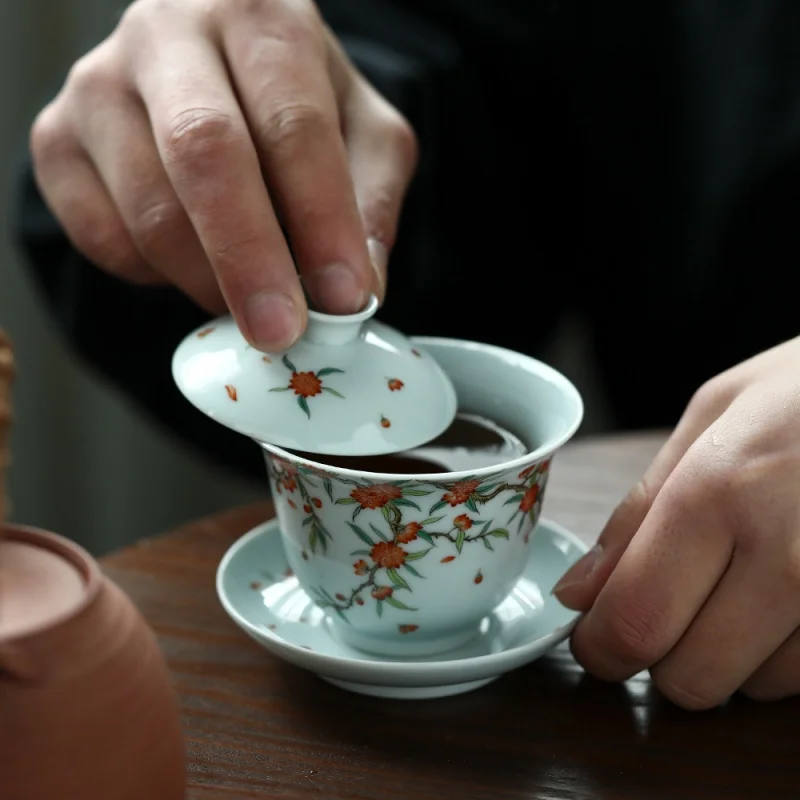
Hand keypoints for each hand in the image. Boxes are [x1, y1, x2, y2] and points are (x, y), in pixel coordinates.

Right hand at [30, 0, 416, 350]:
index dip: (321, 220)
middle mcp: (167, 34)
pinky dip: (158, 277)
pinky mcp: (58, 139)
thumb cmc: (298, 103)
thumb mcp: (365, 134)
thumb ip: (372, 203)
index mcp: (259, 17)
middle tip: (281, 332)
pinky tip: (195, 262)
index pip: (292, 124)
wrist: (215, 69)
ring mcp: (99, 85)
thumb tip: (356, 291)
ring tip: (254, 300)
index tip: (344, 299)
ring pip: (150, 210)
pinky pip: (103, 238)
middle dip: (249, 260)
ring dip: (210, 281)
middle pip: (203, 154)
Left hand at [554, 335, 799, 708]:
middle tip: (666, 607)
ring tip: (743, 579)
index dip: (601, 647)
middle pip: (690, 677)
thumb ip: (639, 509)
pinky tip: (786, 596)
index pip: (636, 620)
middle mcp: (788, 557)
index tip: (595, 640)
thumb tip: (579, 592)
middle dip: (659, 654)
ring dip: (729, 653)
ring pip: (752, 688)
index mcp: (720, 492)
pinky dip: (783, 653)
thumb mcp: (714, 414)